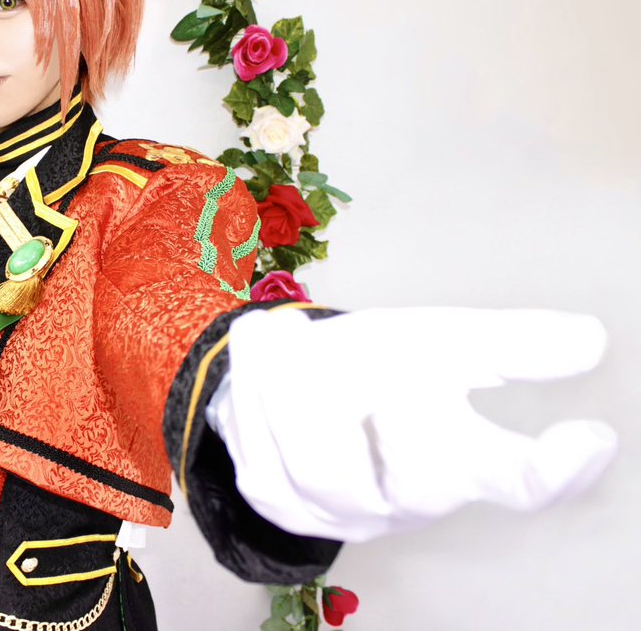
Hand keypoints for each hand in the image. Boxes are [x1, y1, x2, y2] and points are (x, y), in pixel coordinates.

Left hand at [210, 306, 617, 541]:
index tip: (590, 438)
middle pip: (417, 483)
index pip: (516, 480)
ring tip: (286, 332)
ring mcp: (340, 511)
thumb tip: (589, 338)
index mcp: (459, 459)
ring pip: (321, 468)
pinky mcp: (279, 502)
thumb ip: (508, 343)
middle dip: (393, 417)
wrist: (288, 378)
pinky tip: (257, 342)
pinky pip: (261, 455)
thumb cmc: (379, 364)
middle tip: (365, 360)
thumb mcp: (444, 340)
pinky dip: (253, 390)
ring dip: (299, 388)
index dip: (552, 470)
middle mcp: (403, 500)